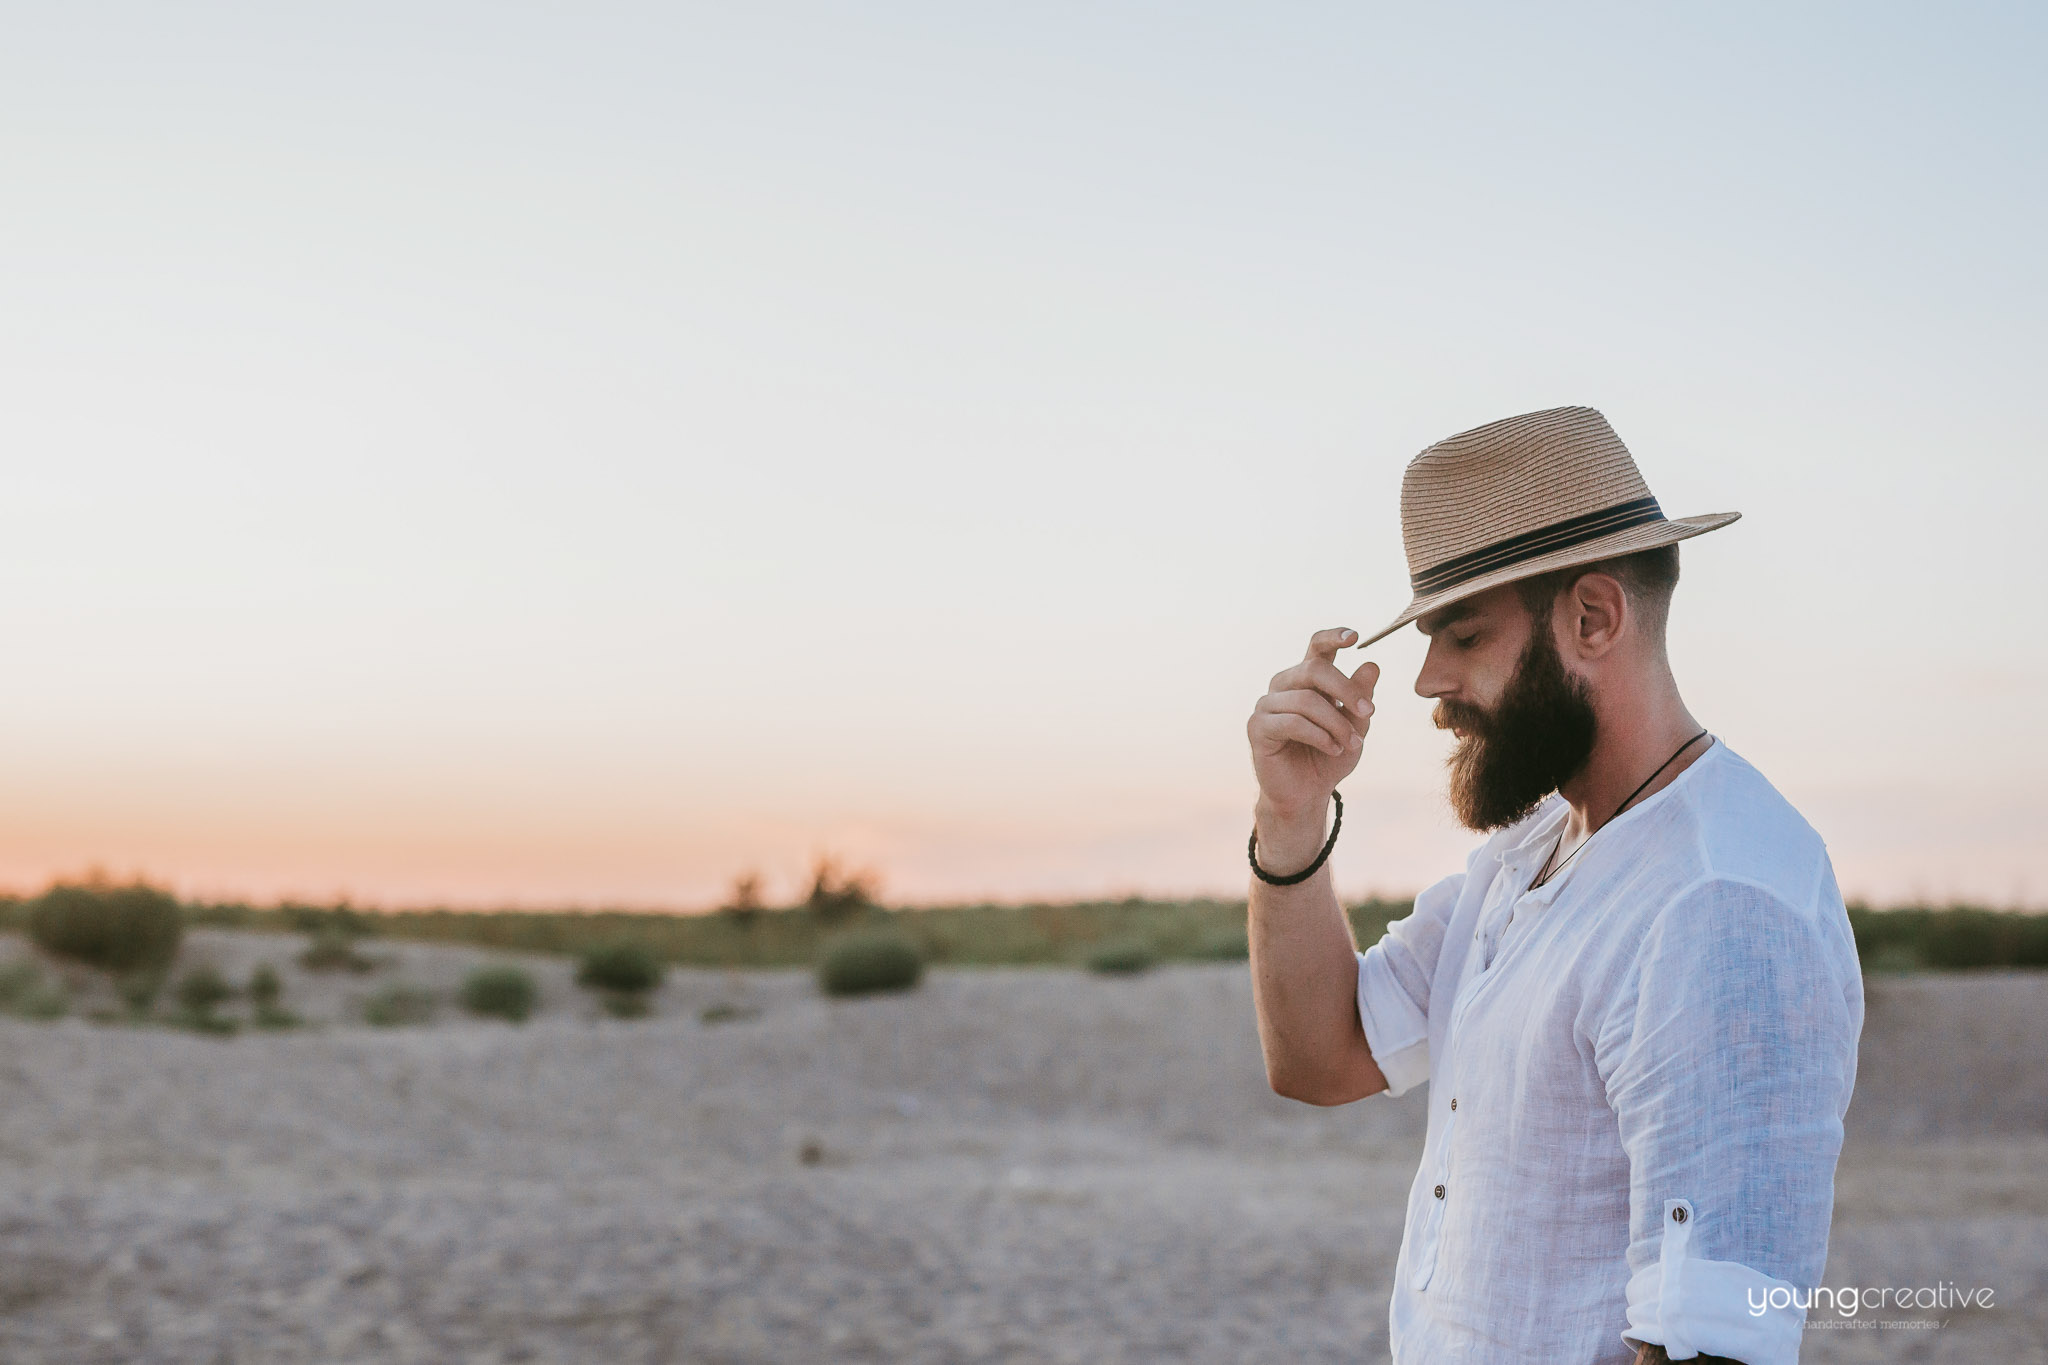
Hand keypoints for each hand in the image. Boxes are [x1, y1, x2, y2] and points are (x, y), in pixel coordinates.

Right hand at [1246, 628, 1378, 860]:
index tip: (1354, 637)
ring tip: (1349, 745)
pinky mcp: (1257, 727)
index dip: (1332, 637)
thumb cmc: (1329, 756)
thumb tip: (1372, 665)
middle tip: (1369, 713)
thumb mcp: (1355, 727)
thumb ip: (1361, 698)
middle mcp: (1284, 685)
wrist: (1307, 794)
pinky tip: (1332, 748)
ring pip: (1307, 699)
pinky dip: (1319, 736)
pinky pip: (1292, 722)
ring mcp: (1267, 704)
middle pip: (1314, 669)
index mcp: (1307, 679)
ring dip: (1336, 724)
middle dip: (1346, 690)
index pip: (1316, 647)